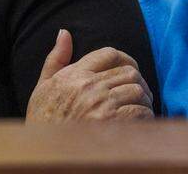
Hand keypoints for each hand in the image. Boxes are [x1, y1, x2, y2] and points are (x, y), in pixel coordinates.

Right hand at [25, 28, 153, 121]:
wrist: (44, 155)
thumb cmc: (43, 124)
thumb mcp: (42, 88)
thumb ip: (55, 60)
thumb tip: (64, 32)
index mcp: (73, 75)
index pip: (109, 54)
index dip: (126, 60)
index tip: (130, 71)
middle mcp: (88, 86)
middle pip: (129, 72)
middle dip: (138, 82)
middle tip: (139, 95)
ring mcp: (101, 105)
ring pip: (137, 90)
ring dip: (143, 100)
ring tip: (140, 109)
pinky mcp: (112, 124)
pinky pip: (140, 111)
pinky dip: (145, 116)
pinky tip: (139, 123)